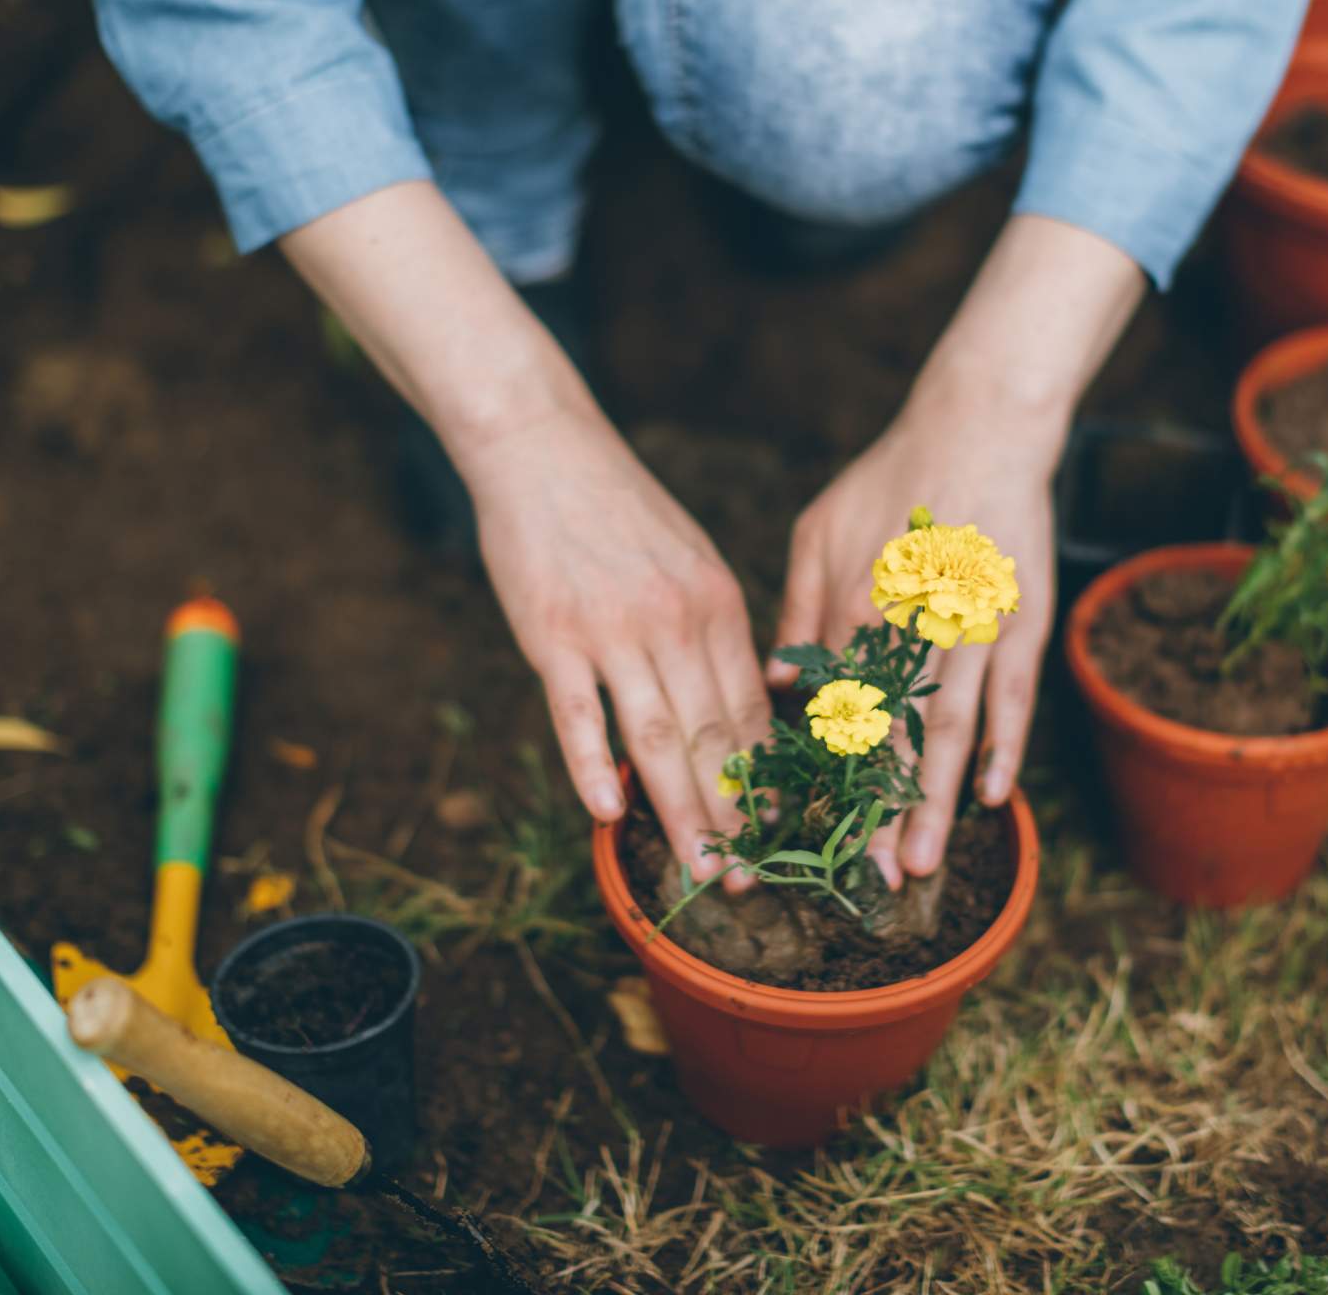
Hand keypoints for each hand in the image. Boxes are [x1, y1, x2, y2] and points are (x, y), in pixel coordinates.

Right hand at [278, 182, 767, 883]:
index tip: (783, 832)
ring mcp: (613, 629)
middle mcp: (677, 621)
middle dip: (735, 814)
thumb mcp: (690, 562)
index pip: (752, 708)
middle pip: (713, 735)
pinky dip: (592, 765)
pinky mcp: (552, 634)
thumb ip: (710, 632)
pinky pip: (578, 712)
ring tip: (696, 866)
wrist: (544, 450)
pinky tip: (607, 812)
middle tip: (749, 877)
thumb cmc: (619, 511)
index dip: (767, 778)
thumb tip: (734, 707)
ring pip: (656, 736)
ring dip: (679, 809)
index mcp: (719, 606)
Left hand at [773, 213, 1145, 885]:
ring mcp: (971, 625)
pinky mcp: (1018, 618)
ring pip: (949, 729)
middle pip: (888, 735)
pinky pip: (1012, 695)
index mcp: (854, 604)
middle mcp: (911, 624)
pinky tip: (992, 797)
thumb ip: (798, 609)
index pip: (832, 709)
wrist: (979, 427)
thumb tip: (781, 688)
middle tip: (863, 881)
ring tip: (919, 861)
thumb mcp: (819, 530)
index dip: (820, 775)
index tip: (803, 831)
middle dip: (875, 813)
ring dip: (932, 799)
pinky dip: (1005, 747)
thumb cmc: (891, 478)